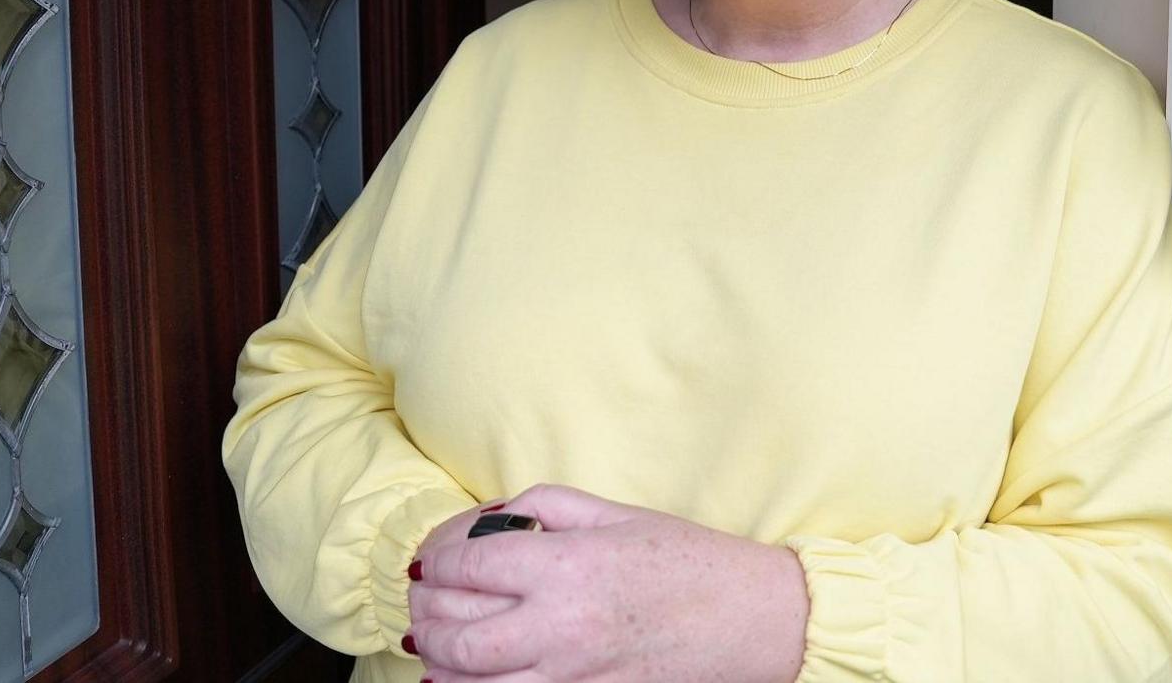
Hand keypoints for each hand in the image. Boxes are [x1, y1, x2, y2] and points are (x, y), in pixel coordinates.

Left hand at [407, 484, 808, 682]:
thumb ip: (545, 506)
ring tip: (430, 635)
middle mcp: (561, 624)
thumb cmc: (689, 561)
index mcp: (568, 564)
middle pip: (453, 628)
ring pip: (467, 678)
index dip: (435, 558)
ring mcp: (570, 675)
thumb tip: (487, 519)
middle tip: (421, 594)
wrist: (750, 620)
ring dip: (436, 655)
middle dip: (424, 609)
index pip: (467, 564)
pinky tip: (456, 677)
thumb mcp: (616, 513)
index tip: (431, 556)